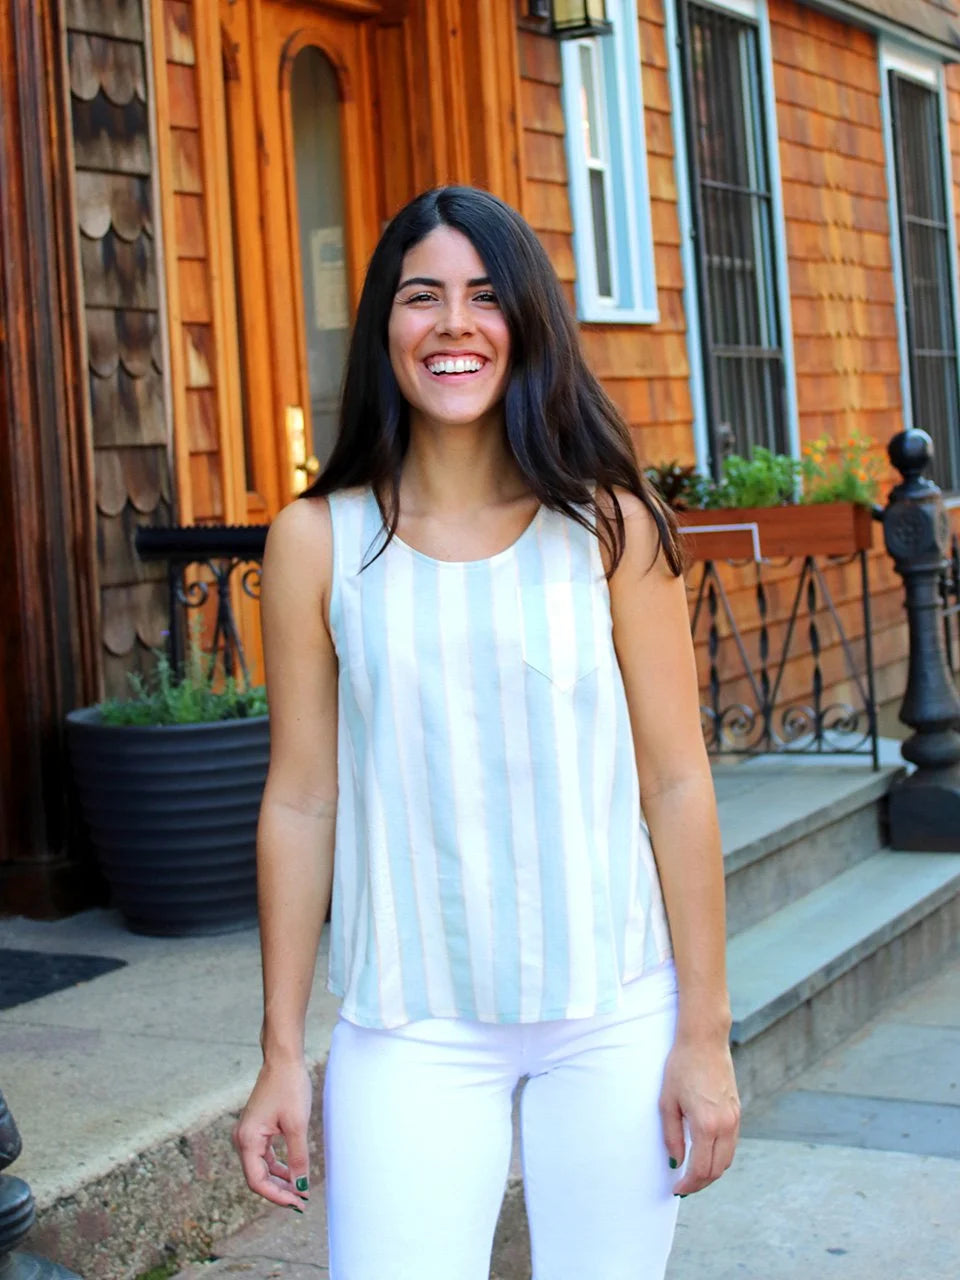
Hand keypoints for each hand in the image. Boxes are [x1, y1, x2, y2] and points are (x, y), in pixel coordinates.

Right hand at [233, 1059, 312, 1208]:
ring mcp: (248, 1134)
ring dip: (278, 1180)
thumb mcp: (297, 1125)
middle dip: (278, 1191)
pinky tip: (291, 1172)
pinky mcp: (256, 1129)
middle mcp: (242, 1139)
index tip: (297, 1202)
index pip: (257, 1181)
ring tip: (299, 1190)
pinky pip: (263, 1156)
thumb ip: (297, 1158)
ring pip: (260, 1168)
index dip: (276, 1196)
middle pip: (257, 1177)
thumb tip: (300, 1186)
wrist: (283, 1060)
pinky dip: (277, 1166)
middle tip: (301, 1201)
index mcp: (247, 1139)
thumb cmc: (289, 1087)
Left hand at [659, 1034, 739, 1195]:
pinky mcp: (737, 1111)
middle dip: (700, 1182)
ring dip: (711, 1171)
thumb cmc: (681, 1067)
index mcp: (706, 1125)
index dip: (688, 1184)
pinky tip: (704, 1153)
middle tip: (683, 1184)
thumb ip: (671, 1136)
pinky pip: (731, 1144)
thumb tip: (676, 1161)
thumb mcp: (667, 1102)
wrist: (704, 1041)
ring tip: (693, 1172)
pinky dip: (719, 1155)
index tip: (676, 1188)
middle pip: (717, 1170)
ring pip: (727, 1159)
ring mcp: (734, 1118)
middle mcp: (725, 1125)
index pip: (701, 1169)